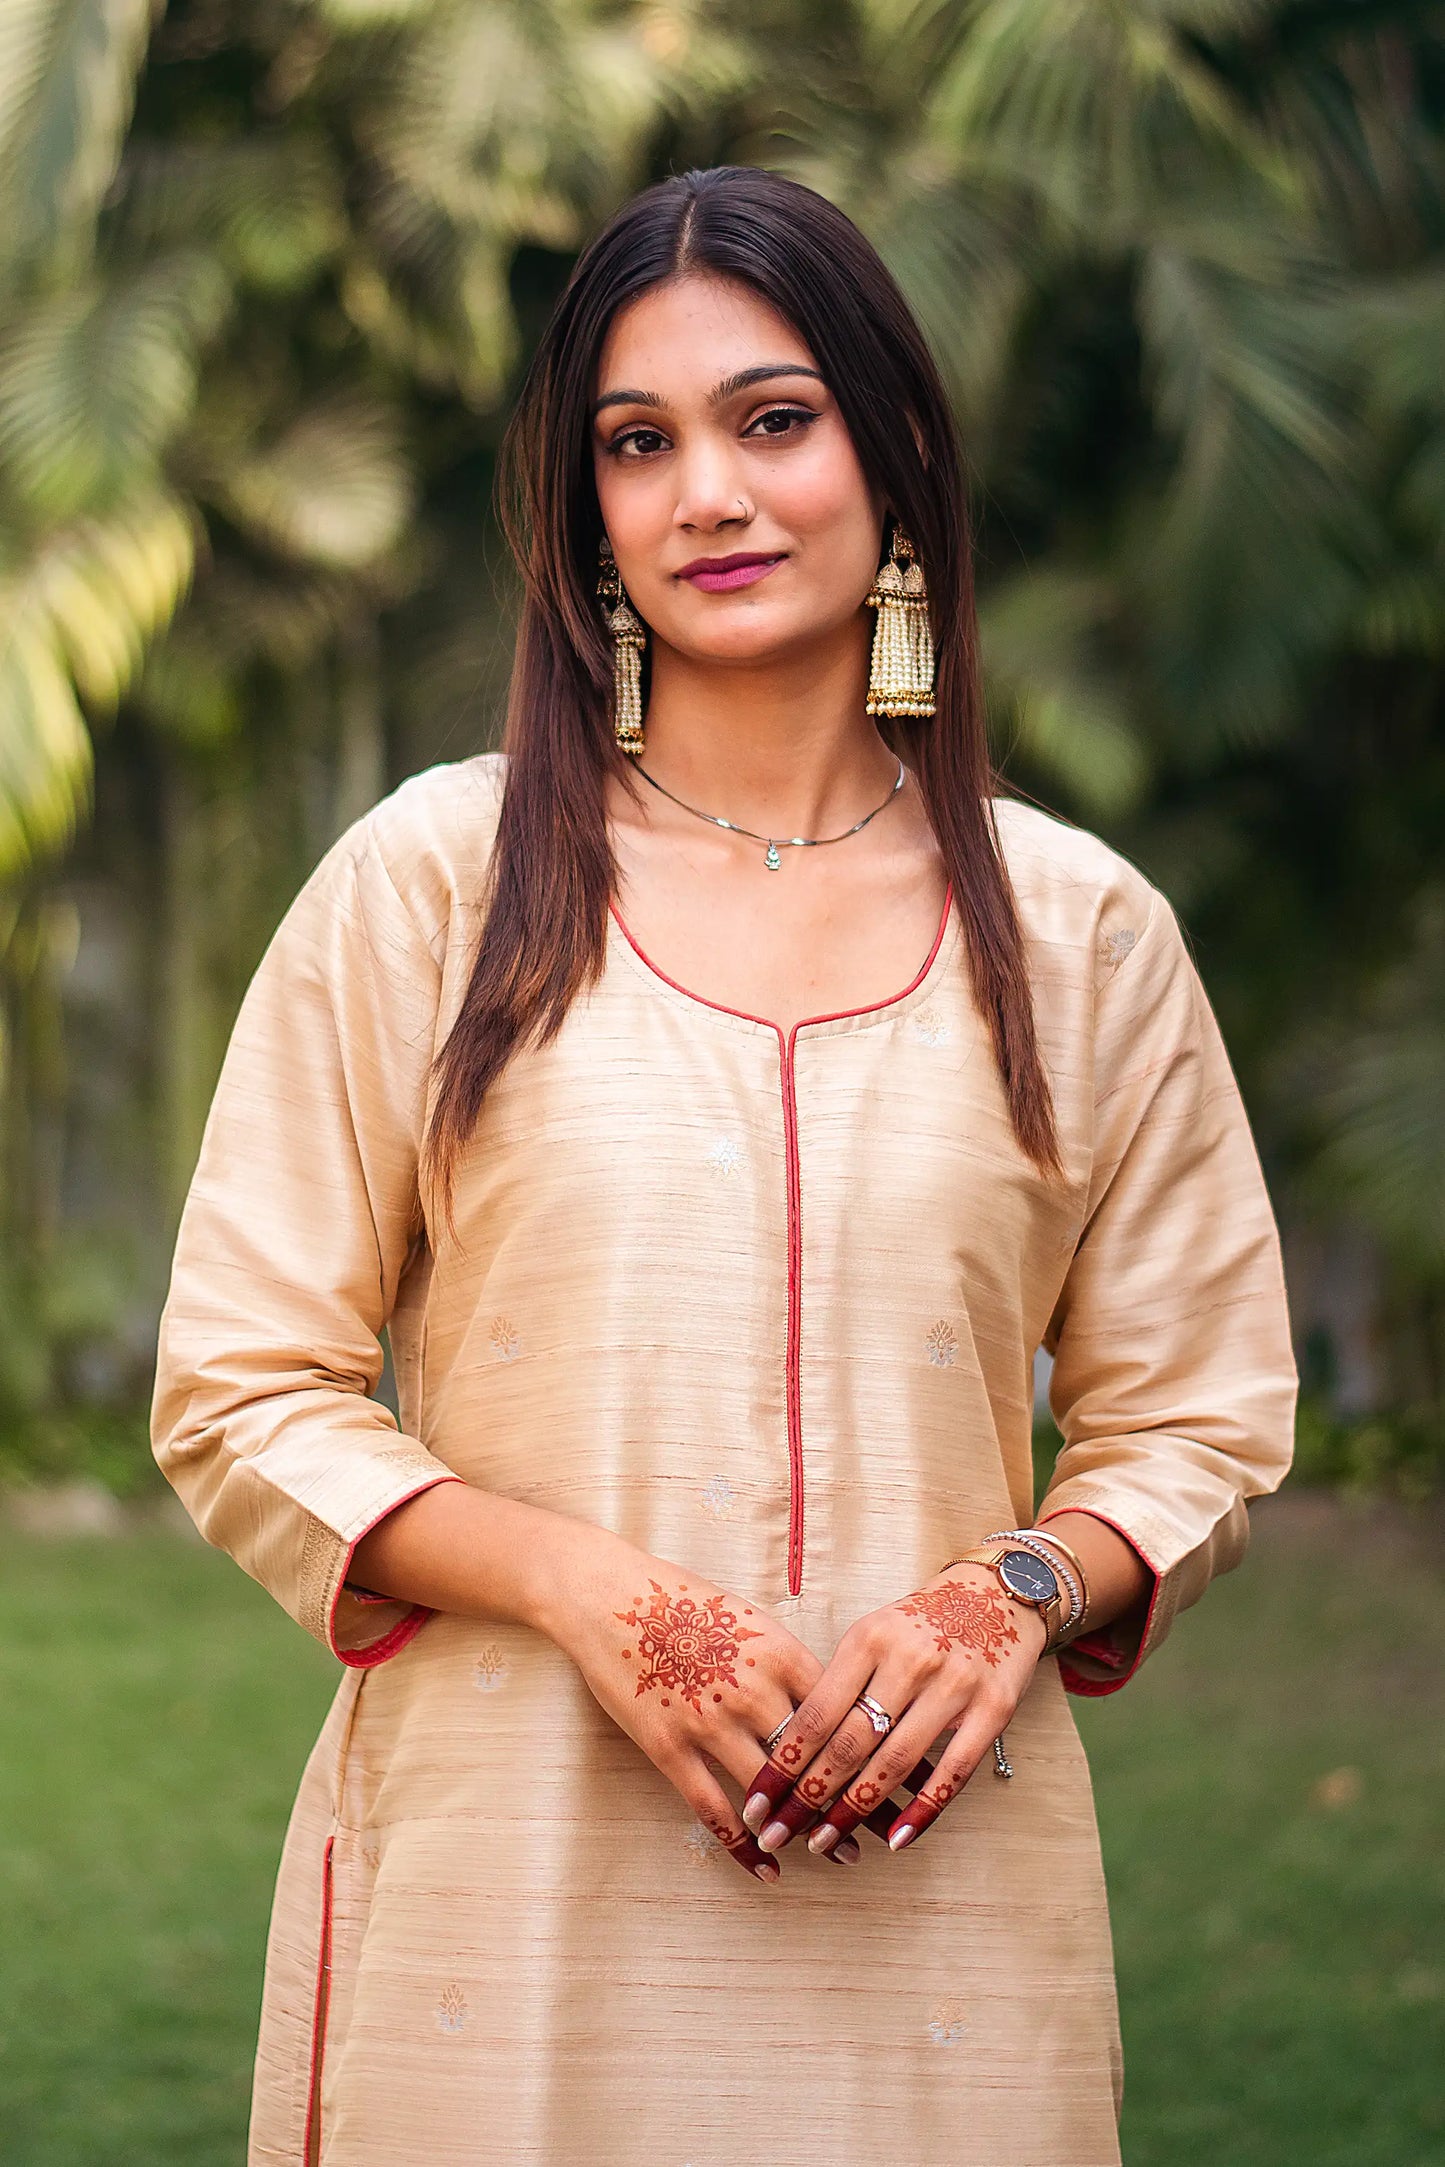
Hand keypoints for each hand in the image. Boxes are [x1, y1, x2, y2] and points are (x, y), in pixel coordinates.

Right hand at [543, 1528, 863, 1882]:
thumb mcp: (748, 1618)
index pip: (846, 1712)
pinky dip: (744, 1847)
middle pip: (820, 1758)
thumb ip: (787, 1661)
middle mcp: (752, 1690)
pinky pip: (715, 1811)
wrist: (610, 1596)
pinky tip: (767, 1870)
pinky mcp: (669, 1748)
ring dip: (812, 1829)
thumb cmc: (682, 1600)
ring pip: (774, 1792)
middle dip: (861, 1798)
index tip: (914, 1774)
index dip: (882, 1748)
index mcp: (779, 1652)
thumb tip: (830, 1695)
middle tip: (893, 1828)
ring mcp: (710, 1722)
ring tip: (844, 1854)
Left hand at [740, 1562, 1046, 1856]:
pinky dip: (922, 1810)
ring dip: (855, 1810)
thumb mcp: (872, 1634)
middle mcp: (909, 1661)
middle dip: (809, 1797)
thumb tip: (793, 1750)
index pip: (818, 1713)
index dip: (784, 1763)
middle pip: (850, 1743)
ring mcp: (954, 1685)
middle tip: (778, 1833)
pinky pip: (953, 1771)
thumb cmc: (920, 1623)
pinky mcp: (993, 1708)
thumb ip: (840, 1683)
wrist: (996, 1594)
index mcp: (869, 1639)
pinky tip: (896, 1838)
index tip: (758, 1799)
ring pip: (895, 1763)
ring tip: (825, 1841)